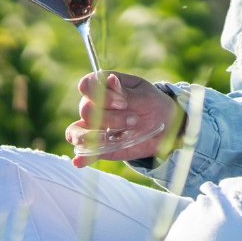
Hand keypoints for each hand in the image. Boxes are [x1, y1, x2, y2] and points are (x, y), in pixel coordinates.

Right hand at [65, 71, 182, 166]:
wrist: (166, 127)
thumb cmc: (153, 104)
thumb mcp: (145, 96)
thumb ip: (126, 92)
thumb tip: (110, 79)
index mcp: (105, 86)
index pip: (87, 85)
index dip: (101, 94)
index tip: (123, 103)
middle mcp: (94, 105)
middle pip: (86, 110)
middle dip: (110, 117)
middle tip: (134, 120)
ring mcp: (94, 127)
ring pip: (76, 131)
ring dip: (91, 136)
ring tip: (108, 139)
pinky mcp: (99, 146)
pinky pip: (84, 152)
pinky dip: (81, 156)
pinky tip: (80, 161)